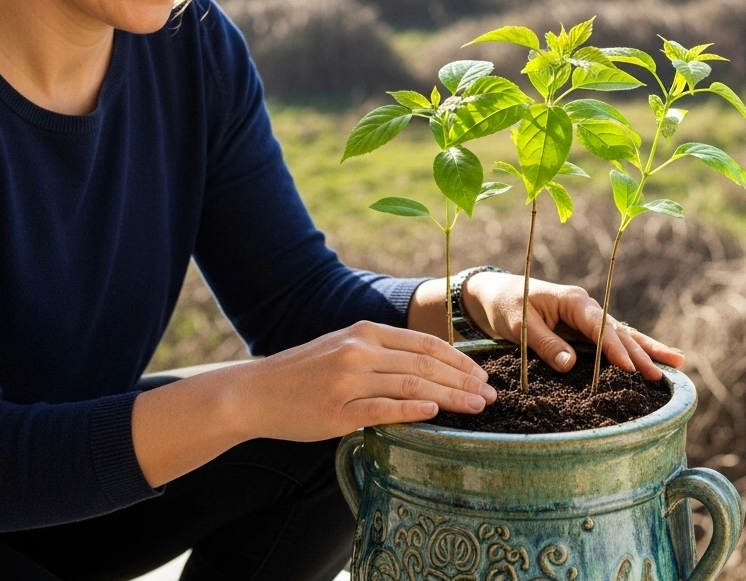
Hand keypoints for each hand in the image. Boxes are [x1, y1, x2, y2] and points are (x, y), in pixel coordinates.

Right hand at [236, 320, 497, 441]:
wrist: (255, 392)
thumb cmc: (303, 374)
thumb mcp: (343, 348)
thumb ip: (382, 354)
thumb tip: (428, 370)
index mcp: (365, 333)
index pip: (425, 344)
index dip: (459, 360)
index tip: (481, 375)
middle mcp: (360, 351)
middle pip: (426, 365)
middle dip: (464, 381)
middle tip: (490, 396)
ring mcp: (349, 381)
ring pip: (412, 386)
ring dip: (450, 397)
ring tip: (476, 407)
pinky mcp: (338, 411)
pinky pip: (384, 409)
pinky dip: (413, 410)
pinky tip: (436, 413)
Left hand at [460, 272, 685, 380]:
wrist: (494, 295)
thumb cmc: (505, 305)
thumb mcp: (519, 325)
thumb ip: (545, 343)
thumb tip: (570, 364)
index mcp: (573, 301)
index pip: (599, 326)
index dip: (614, 348)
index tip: (628, 368)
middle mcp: (586, 308)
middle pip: (618, 332)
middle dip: (640, 354)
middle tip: (659, 376)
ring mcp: (588, 318)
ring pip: (623, 335)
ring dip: (647, 350)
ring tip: (677, 363)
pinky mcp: (584, 330)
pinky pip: (613, 340)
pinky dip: (634, 350)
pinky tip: (656, 359)